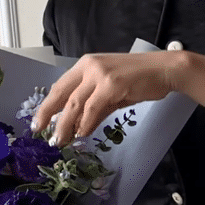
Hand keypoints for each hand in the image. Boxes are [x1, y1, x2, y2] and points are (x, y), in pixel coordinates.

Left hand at [32, 51, 182, 145]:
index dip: (48, 105)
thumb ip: (96, 107)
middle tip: (40, 132)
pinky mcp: (112, 85)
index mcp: (86, 65)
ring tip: (60, 140)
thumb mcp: (113, 92)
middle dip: (48, 115)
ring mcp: (100, 75)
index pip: (60, 86)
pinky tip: (82, 133)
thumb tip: (80, 127)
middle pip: (61, 93)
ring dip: (65, 125)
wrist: (164, 70)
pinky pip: (93, 108)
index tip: (39, 121)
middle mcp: (89, 66)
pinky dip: (86, 123)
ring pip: (75, 103)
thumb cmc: (141, 79)